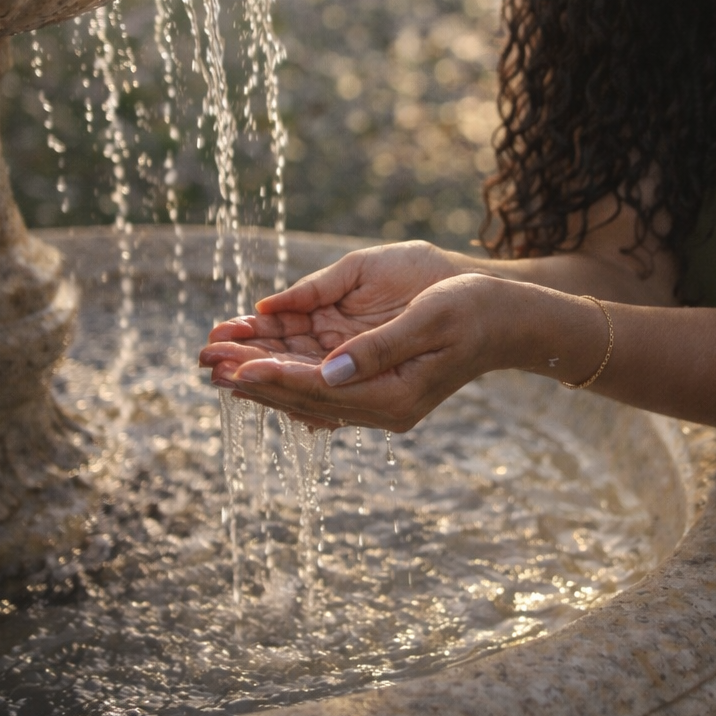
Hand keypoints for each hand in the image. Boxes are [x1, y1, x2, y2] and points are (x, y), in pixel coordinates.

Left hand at [198, 240, 468, 427]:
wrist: (509, 319)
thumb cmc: (474, 308)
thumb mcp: (430, 318)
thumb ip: (379, 347)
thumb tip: (329, 370)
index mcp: (394, 395)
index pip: (319, 388)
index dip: (273, 376)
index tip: (234, 365)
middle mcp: (383, 408)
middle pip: (304, 397)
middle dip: (254, 378)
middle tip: (205, 362)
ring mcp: (380, 402)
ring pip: (308, 394)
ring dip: (263, 378)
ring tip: (218, 363)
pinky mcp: (378, 387)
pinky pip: (322, 388)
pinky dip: (287, 375)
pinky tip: (258, 369)